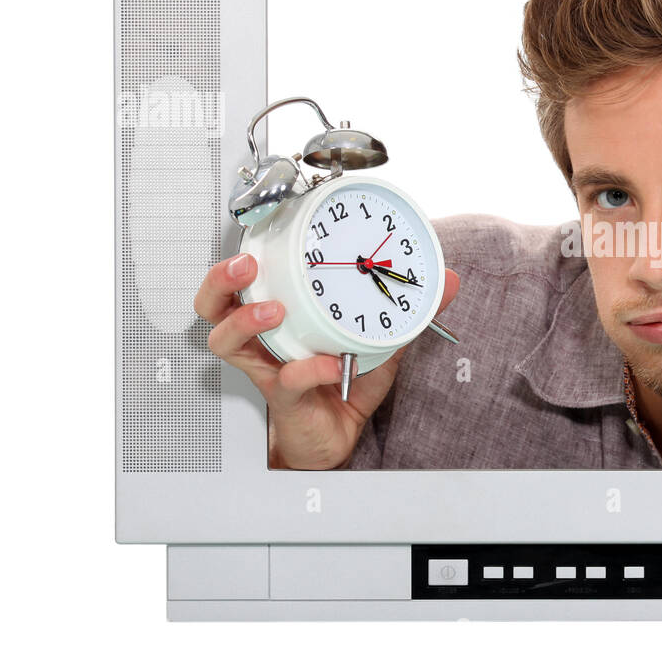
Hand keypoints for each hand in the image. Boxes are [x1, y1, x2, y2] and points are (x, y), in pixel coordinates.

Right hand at [193, 252, 460, 469]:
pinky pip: (286, 380)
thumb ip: (410, 310)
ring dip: (246, 320)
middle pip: (215, 302)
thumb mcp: (381, 338)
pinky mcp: (283, 396)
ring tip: (273, 311)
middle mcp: (264, 337)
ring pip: (226, 339)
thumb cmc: (344, 384)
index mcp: (281, 313)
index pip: (249, 275)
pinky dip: (307, 370)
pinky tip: (327, 364)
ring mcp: (268, 366)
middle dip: (221, 278)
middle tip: (246, 263)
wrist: (336, 438)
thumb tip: (447, 281)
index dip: (245, 249)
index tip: (267, 223)